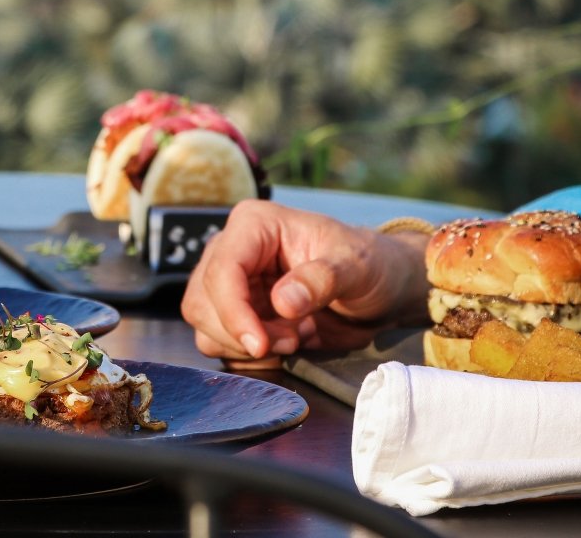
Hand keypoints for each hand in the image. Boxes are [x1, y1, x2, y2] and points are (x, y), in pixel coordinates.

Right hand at [180, 199, 429, 364]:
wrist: (377, 288)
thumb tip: (283, 301)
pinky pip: (218, 342)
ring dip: (244, 346)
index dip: (234, 311)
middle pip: (203, 302)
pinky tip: (281, 345)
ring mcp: (230, 282)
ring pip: (205, 325)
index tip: (261, 344)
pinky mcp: (235, 311)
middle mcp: (231, 249)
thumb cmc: (369, 264)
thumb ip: (322, 279)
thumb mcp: (357, 266)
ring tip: (292, 338)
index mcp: (254, 224)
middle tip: (291, 340)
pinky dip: (246, 355)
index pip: (222, 270)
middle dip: (241, 332)